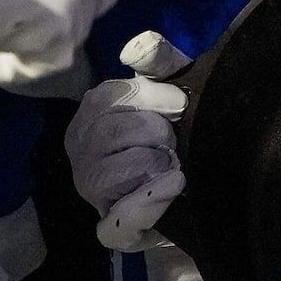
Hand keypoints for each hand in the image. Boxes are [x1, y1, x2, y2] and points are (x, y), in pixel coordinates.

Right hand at [65, 28, 190, 248]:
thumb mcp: (173, 91)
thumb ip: (160, 63)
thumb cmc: (178, 133)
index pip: (107, 99)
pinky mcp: (113, 230)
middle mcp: (81, 153)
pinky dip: (147, 204)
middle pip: (110, 133)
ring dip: (154, 165)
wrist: (200, 190)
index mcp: (90, 117)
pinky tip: (174, 186)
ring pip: (111, 174)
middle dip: (154, 133)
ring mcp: (93, 194)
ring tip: (175, 166)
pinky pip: (119, 222)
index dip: (149, 97)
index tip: (181, 103)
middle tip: (177, 141)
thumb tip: (138, 50)